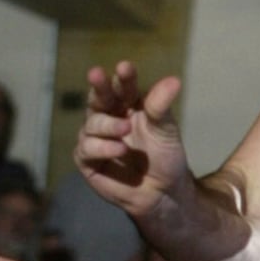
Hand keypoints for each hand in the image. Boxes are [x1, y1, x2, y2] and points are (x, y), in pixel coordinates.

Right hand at [76, 60, 188, 218]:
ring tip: (126, 130)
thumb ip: (162, 107)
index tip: (125, 67)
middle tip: (96, 73)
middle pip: (98, 98)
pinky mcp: (88, 160)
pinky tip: (119, 149)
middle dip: (98, 86)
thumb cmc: (165, 158)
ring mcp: (95, 138)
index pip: (123, 87)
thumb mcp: (166, 131)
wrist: (163, 193)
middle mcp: (108, 117)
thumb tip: (173, 80)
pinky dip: (102, 147)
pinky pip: (86, 148)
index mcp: (128, 106)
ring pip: (92, 123)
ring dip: (107, 124)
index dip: (123, 77)